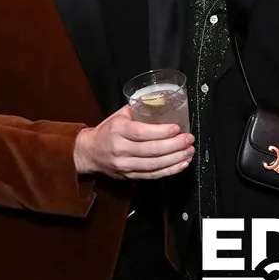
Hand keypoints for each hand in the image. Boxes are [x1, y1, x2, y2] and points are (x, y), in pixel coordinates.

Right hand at [73, 106, 194, 179]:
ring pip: (154, 164)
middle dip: (174, 145)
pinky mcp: (130, 176)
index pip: (142, 132)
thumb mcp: (118, 116)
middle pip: (151, 150)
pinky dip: (169, 171)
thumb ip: (138, 110)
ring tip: (189, 151)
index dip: (162, 132)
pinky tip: (181, 164)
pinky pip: (152, 175)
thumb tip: (161, 103)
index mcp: (118, 130)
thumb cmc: (107, 131)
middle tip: (188, 139)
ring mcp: (125, 165)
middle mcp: (121, 149)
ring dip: (175, 159)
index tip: (177, 128)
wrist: (89, 153)